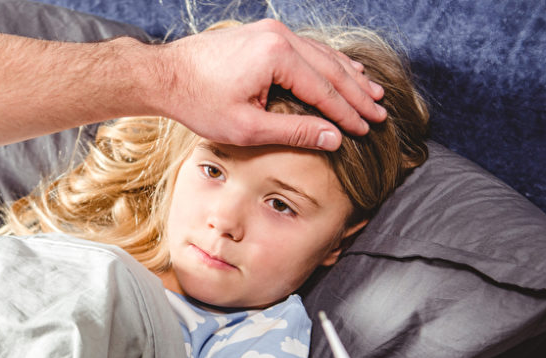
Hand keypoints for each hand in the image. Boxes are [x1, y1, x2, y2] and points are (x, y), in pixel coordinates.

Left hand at [162, 19, 386, 149]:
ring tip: (370, 92)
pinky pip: (304, 48)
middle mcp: (279, 36)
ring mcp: (270, 31)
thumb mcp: (247, 127)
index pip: (325, 89)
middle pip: (330, 67)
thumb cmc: (199, 103)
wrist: (164, 75)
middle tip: (381, 112)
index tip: (368, 128)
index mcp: (277, 56)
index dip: (348, 112)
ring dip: (347, 74)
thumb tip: (335, 138)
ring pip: (321, 54)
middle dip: (357, 92)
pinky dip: (325, 63)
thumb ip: (294, 131)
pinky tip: (338, 71)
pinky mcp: (262, 34)